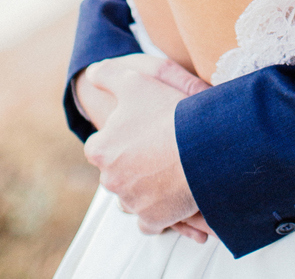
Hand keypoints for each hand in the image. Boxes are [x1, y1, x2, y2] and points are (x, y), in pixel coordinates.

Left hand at [83, 54, 212, 241]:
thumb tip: (93, 72)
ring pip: (130, 198)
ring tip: (165, 171)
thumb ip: (108, 75)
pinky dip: (157, 213)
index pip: (97, 147)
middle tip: (153, 150)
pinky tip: (170, 196)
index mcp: (102, 150)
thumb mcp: (134, 81)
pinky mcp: (153, 220)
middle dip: (129, 165)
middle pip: (114, 174)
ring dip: (141, 189)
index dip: (116, 138)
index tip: (134, 133)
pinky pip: (148, 221)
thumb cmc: (167, 113)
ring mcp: (131, 202)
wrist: (201, 146)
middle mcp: (111, 180)